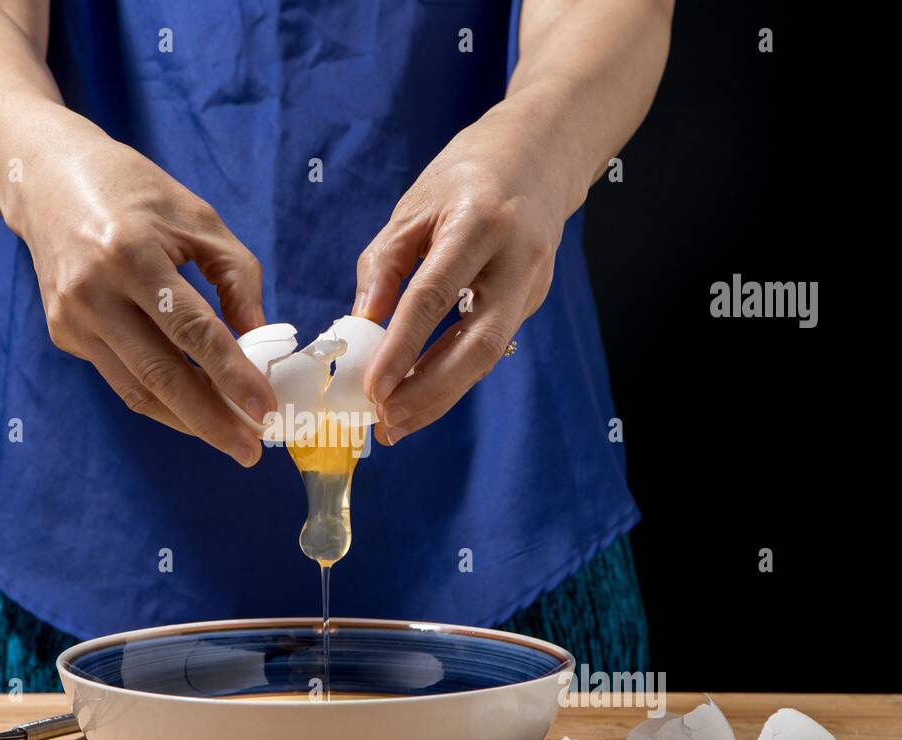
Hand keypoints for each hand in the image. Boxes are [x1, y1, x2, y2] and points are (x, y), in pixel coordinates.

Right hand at [8, 110, 275, 465]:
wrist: (45, 179)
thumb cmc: (134, 192)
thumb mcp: (198, 218)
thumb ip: (236, 279)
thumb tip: (261, 342)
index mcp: (131, 253)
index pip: (192, 329)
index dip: (232, 375)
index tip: (266, 410)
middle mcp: (94, 291)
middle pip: (161, 374)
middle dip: (211, 419)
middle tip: (251, 450)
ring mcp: (72, 318)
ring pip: (138, 389)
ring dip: (188, 421)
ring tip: (232, 438)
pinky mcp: (63, 334)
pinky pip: (122, 379)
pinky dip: (162, 400)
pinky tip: (196, 411)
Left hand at [353, 100, 585, 445]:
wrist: (541, 154)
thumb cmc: (467, 175)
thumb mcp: (413, 207)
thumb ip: (385, 267)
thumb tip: (360, 328)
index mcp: (478, 223)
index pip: (435, 295)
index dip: (402, 348)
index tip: (372, 388)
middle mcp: (516, 258)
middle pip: (477, 344)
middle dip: (430, 391)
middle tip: (387, 422)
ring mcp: (532, 283)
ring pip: (488, 356)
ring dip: (441, 396)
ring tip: (397, 423)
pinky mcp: (532, 300)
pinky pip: (488, 346)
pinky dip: (452, 377)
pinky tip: (418, 397)